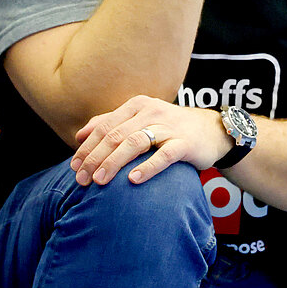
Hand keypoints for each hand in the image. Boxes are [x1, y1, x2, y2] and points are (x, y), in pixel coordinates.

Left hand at [71, 95, 231, 186]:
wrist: (212, 131)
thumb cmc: (169, 128)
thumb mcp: (140, 120)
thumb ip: (110, 124)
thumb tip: (79, 136)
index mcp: (136, 106)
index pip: (104, 127)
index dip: (86, 148)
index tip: (74, 167)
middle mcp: (150, 112)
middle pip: (115, 136)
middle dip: (94, 158)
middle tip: (81, 179)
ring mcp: (169, 126)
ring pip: (135, 143)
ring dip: (113, 163)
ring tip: (100, 181)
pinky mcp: (185, 142)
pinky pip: (164, 155)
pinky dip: (147, 167)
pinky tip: (133, 180)